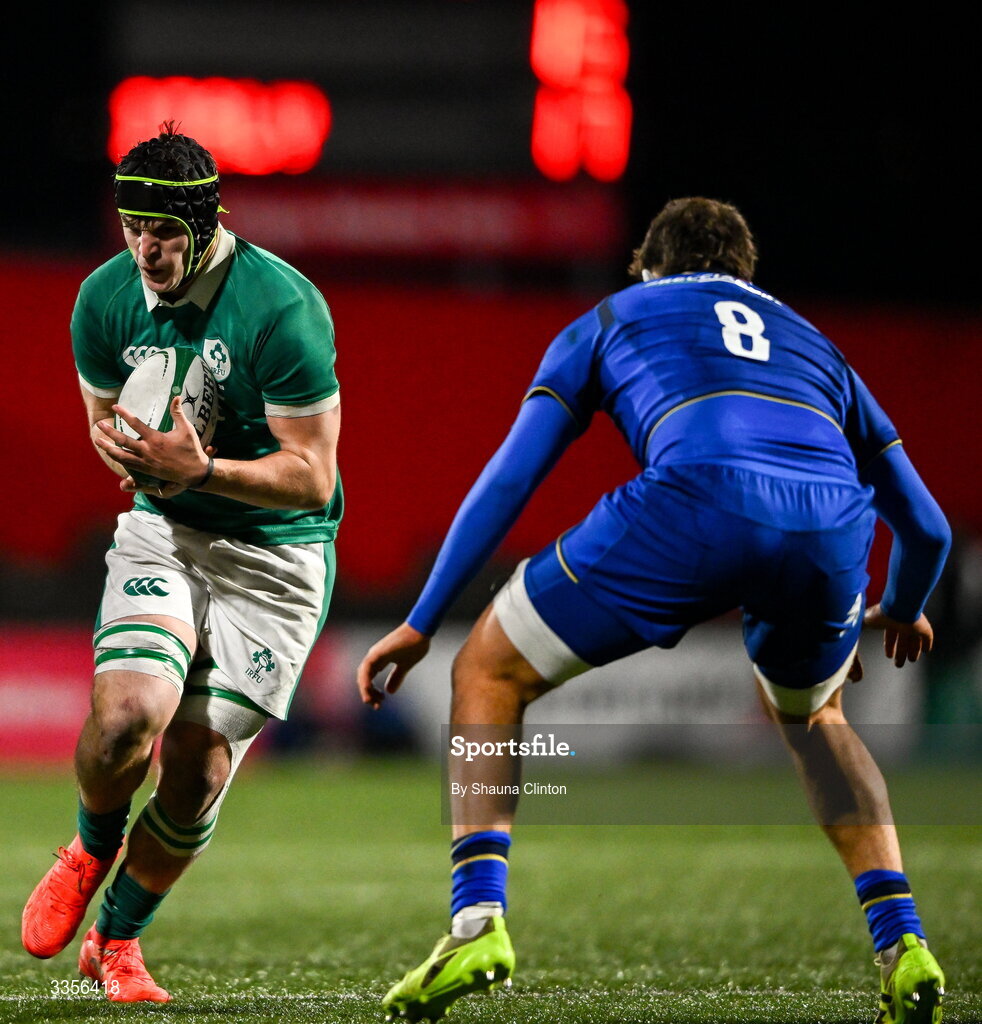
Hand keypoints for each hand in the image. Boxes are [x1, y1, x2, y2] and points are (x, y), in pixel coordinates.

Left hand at [95, 396, 210, 492]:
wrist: (194, 472)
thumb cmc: (191, 449)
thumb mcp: (186, 429)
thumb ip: (178, 413)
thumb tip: (176, 397)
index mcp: (156, 439)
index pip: (136, 424)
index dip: (124, 414)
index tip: (115, 407)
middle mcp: (148, 451)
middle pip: (123, 441)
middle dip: (109, 432)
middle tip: (100, 425)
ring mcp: (146, 462)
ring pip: (122, 456)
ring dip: (108, 448)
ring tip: (98, 442)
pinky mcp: (147, 470)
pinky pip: (128, 464)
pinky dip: (118, 458)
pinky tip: (112, 454)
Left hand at [357, 622, 430, 708]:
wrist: (421, 631)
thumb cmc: (415, 645)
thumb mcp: (405, 666)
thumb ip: (397, 677)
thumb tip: (390, 691)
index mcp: (380, 660)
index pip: (369, 678)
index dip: (372, 692)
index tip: (381, 702)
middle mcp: (374, 657)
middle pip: (364, 678)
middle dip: (368, 694)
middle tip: (377, 706)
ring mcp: (375, 654)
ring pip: (362, 674)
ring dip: (365, 690)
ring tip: (369, 702)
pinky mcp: (378, 653)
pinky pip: (366, 669)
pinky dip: (365, 680)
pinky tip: (367, 691)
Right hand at [863, 603, 933, 667]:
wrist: (897, 607)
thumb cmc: (880, 615)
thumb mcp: (865, 623)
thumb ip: (859, 629)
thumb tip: (850, 636)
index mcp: (889, 623)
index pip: (890, 637)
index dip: (889, 647)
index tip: (888, 655)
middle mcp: (901, 625)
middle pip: (902, 642)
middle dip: (900, 653)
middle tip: (899, 664)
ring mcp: (913, 626)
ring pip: (914, 641)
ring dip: (913, 651)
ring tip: (911, 660)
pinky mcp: (924, 627)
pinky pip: (927, 637)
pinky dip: (927, 644)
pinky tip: (927, 651)